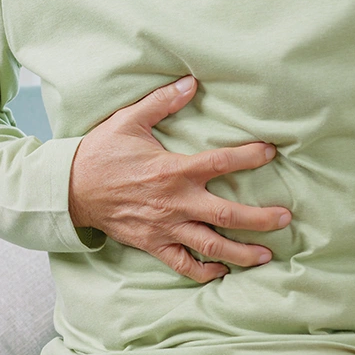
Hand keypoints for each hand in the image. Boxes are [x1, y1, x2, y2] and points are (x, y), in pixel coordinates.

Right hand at [68, 75, 292, 282]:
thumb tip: (191, 82)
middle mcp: (174, 202)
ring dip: (241, 253)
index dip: (248, 157)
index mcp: (172, 170)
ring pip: (210, 246)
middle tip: (285, 219)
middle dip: (260, 219)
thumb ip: (162, 102)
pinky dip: (204, 271)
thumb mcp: (129, 120)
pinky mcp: (152, 244)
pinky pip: (182, 264)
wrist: (68, 189)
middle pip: (227, 215)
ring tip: (266, 255)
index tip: (270, 152)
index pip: (220, 163)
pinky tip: (221, 271)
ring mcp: (164, 227)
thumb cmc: (100, 153)